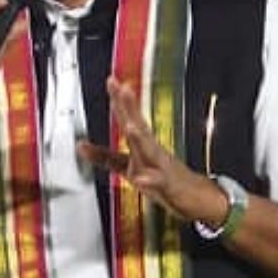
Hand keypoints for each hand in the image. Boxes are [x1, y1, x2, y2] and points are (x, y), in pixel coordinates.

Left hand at [78, 77, 226, 225]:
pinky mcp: (169, 185)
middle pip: (139, 126)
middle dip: (129, 108)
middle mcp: (152, 151)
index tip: (112, 80)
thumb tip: (80, 146)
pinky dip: (150, 179)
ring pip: (150, 151)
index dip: (119, 101)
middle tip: (122, 88)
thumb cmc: (163, 179)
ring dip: (140, 138)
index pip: (129, 119)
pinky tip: (142, 178)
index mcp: (143, 145)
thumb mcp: (129, 168)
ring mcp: (161, 167)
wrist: (197, 197)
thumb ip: (105, 157)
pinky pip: (158, 182)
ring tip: (131, 126)